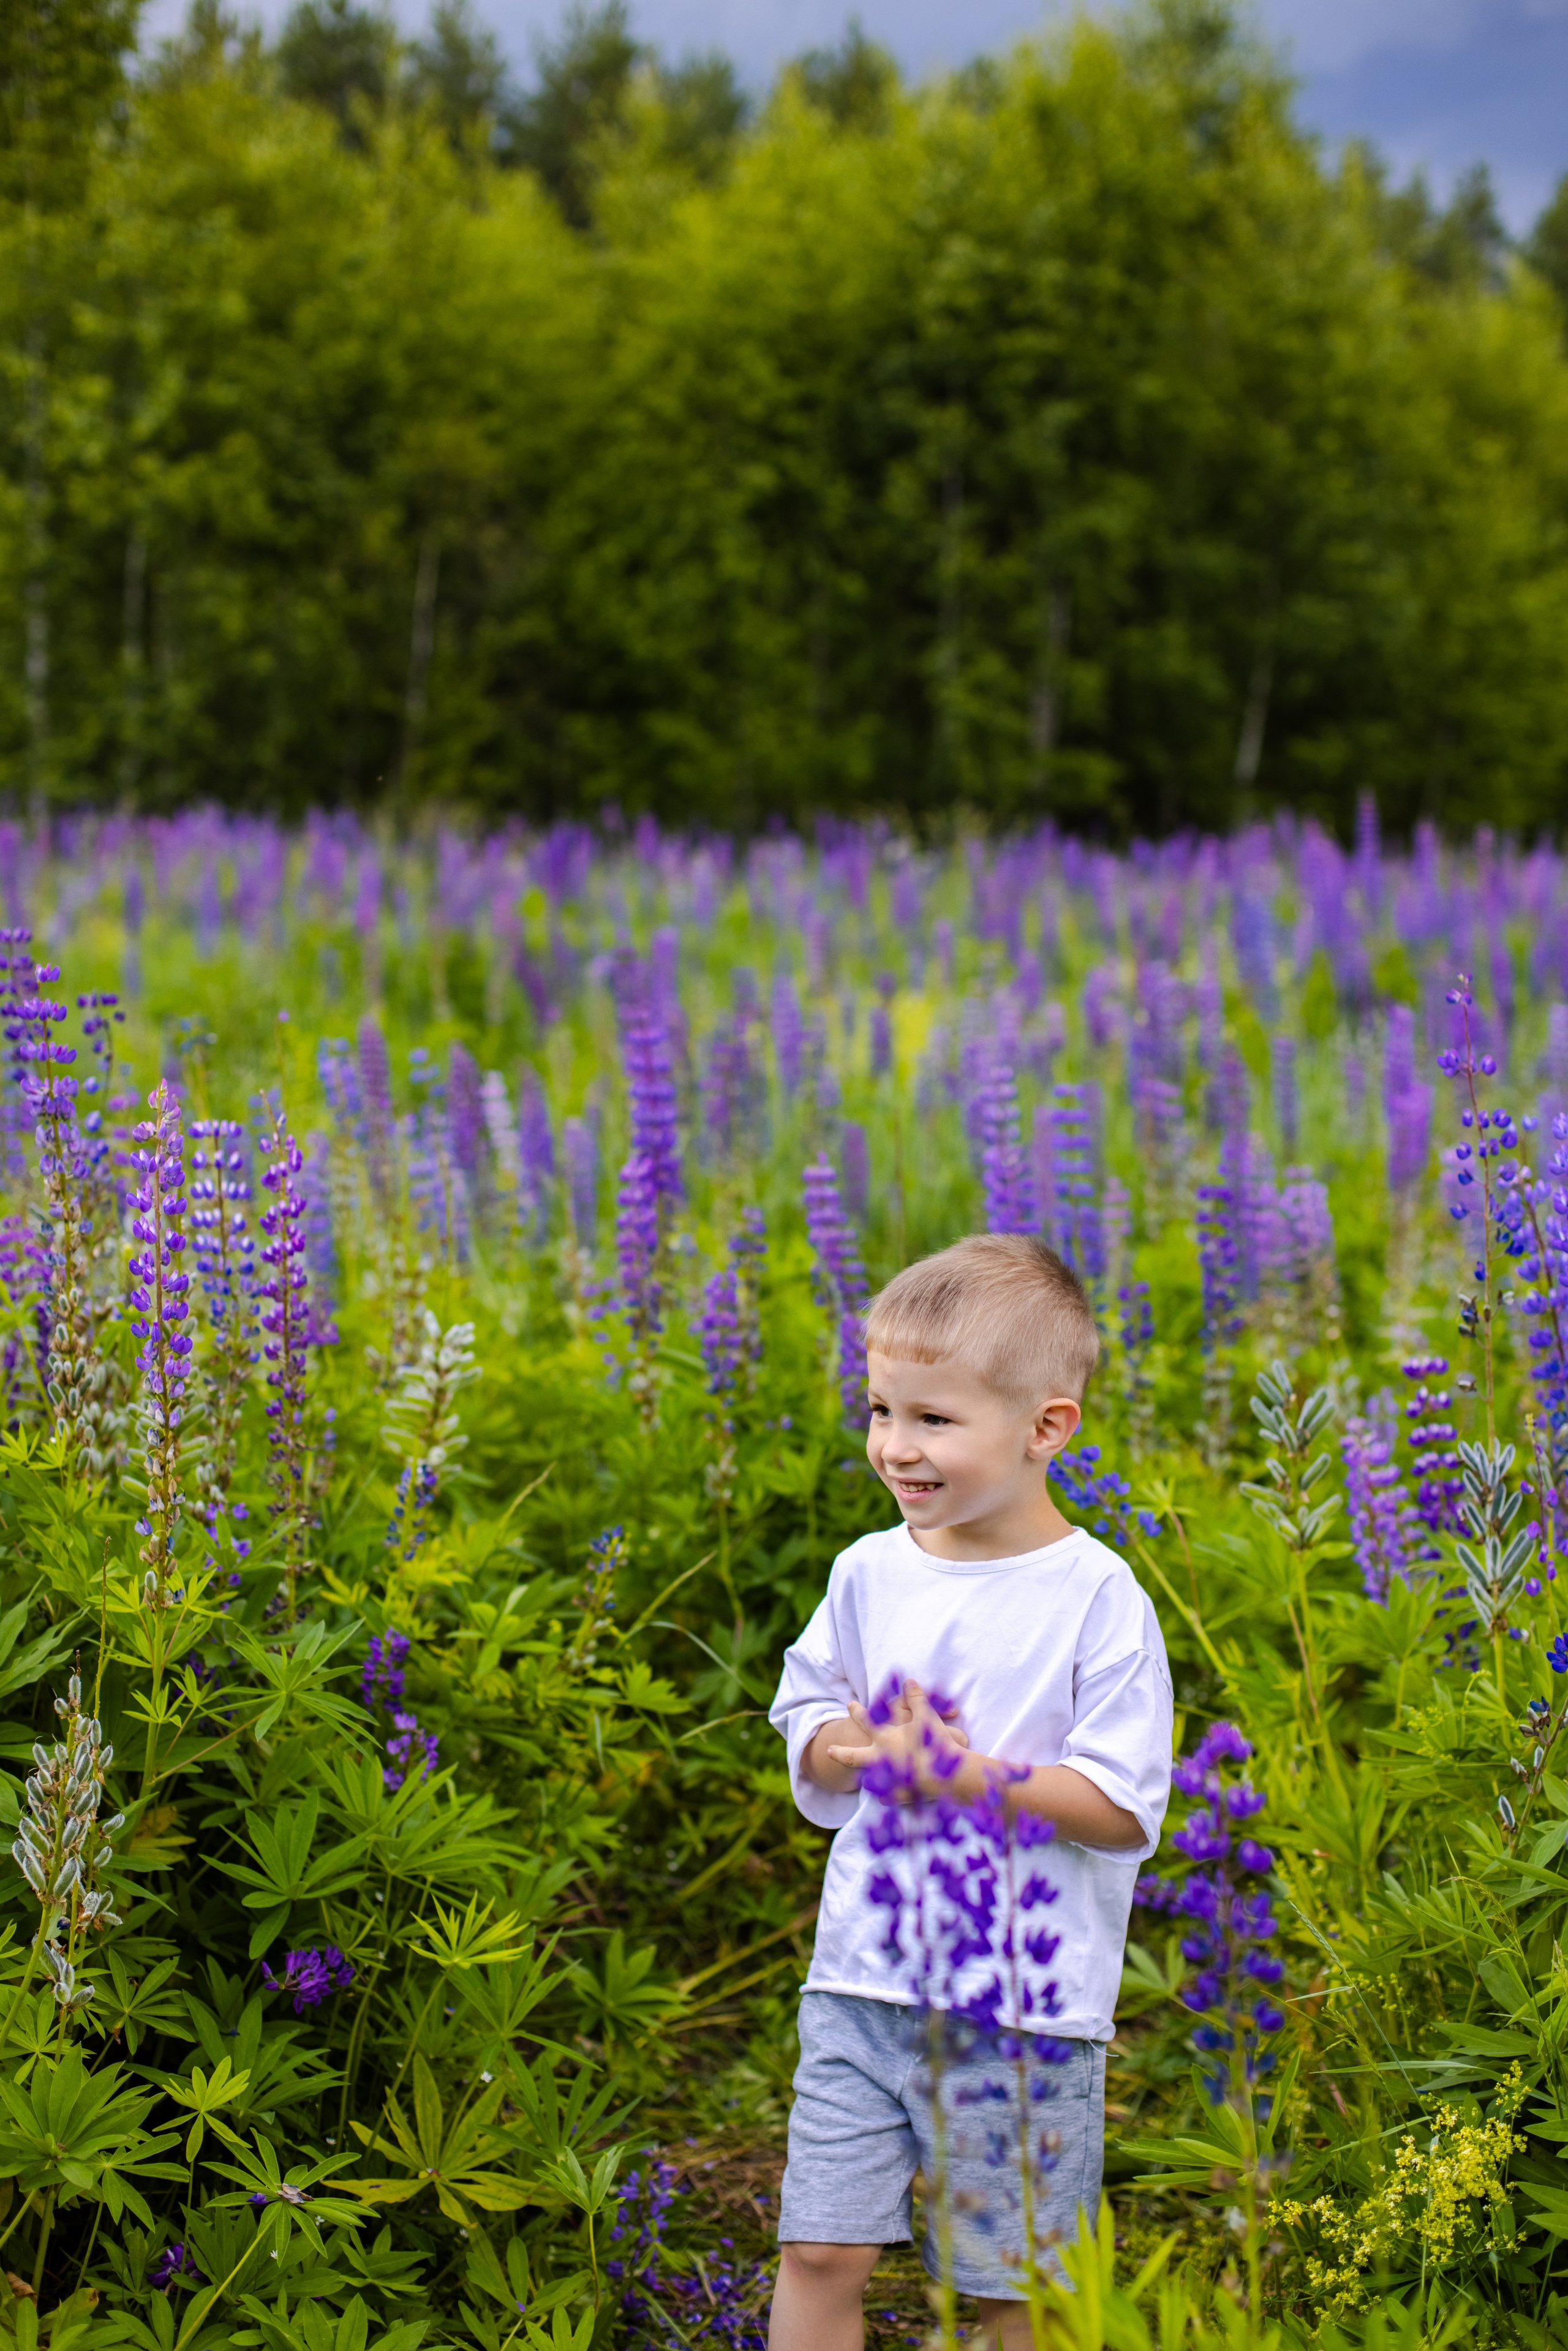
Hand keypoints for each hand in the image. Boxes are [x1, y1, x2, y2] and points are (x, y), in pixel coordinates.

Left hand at [825, 1679, 969, 1796]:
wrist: (949, 1775)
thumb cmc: (935, 1743)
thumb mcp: (926, 1716)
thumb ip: (916, 1698)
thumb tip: (908, 1681)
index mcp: (885, 1739)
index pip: (866, 1721)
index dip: (857, 1712)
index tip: (849, 1705)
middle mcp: (881, 1759)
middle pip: (853, 1757)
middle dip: (840, 1753)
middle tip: (828, 1750)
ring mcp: (889, 1780)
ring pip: (869, 1780)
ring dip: (865, 1778)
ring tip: (862, 1779)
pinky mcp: (901, 1795)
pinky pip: (888, 1798)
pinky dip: (885, 1798)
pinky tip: (882, 1800)